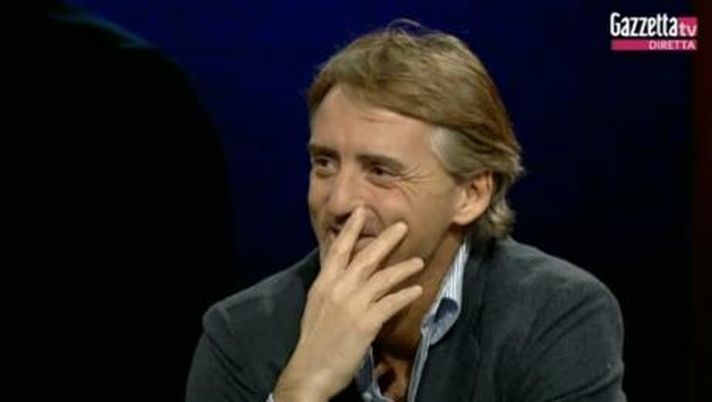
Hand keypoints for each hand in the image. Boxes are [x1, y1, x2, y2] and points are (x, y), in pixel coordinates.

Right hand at [273, 207, 423, 401]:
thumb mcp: (317, 306)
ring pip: (383, 278)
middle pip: (365, 258)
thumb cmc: (314, 340)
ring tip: (419, 261)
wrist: (310, 370)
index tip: (362, 212)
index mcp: (323, 284)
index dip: (351, 230)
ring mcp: (352, 305)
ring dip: (403, 268)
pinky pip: (390, 304)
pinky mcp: (365, 322)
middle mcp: (338, 289)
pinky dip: (405, 295)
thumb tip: (344, 273)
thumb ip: (331, 288)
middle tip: (402, 225)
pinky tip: (416, 290)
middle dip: (386, 240)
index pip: (338, 250)